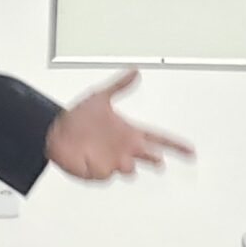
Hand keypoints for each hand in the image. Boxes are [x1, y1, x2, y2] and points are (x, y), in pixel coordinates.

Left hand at [46, 69, 194, 180]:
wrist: (55, 131)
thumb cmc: (78, 117)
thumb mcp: (99, 97)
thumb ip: (119, 85)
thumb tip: (135, 72)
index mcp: (129, 132)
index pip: (158, 139)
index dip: (176, 146)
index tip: (191, 151)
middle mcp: (124, 149)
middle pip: (149, 157)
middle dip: (154, 159)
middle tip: (157, 160)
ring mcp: (111, 161)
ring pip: (129, 169)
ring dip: (129, 166)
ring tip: (126, 162)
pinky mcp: (96, 171)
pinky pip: (104, 174)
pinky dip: (100, 168)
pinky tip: (92, 159)